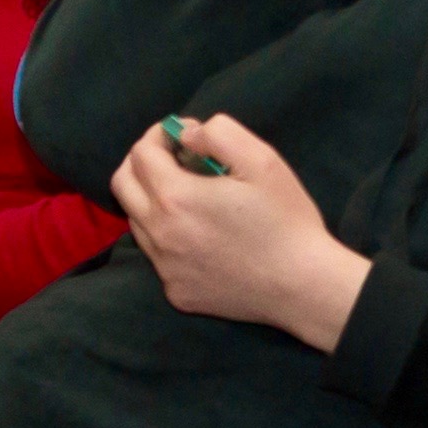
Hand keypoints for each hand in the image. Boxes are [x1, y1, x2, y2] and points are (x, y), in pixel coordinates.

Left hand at [111, 113, 368, 353]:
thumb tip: (185, 135)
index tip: (181, 135)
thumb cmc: (285, 220)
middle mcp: (159, 236)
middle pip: (123, 185)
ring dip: (152, 200)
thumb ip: (217, 134)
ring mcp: (165, 269)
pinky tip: (203, 235)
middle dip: (142, 163)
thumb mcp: (261, 160)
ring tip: (191, 196)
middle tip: (174, 159)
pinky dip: (169, 236)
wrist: (304, 287)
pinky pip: (158, 256)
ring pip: (137, 222)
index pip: (140, 154)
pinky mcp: (177, 293)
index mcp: (175, 198)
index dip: (159, 135)